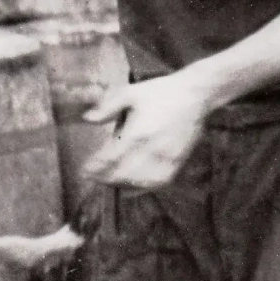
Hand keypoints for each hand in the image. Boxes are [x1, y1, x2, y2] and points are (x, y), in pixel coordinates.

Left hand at [82, 70, 217, 188]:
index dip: (95, 167)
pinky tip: (132, 186)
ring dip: (121, 184)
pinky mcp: (177, 161)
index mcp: (138, 132)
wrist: (195, 95)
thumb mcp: (131, 92)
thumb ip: (108, 106)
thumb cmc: (160, 92)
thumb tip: (87, 119)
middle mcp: (152, 148)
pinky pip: (158, 182)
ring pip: (139, 181)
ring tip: (108, 181)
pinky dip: (143, 187)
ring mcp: (167, 157)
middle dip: (105, 178)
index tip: (84, 171)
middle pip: (123, 173)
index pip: (111, 158)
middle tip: (93, 177)